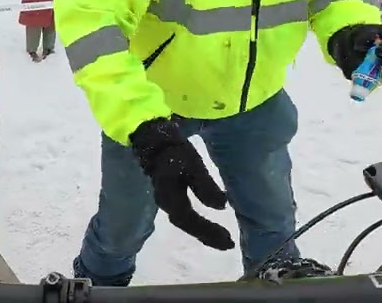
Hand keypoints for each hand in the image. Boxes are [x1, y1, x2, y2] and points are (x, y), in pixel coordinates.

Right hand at [128, 118, 233, 250]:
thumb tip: (222, 206)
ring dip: (203, 229)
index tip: (229, 242)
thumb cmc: (173, 151)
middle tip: (228, 244)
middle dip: (207, 235)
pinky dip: (198, 220)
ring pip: (186, 220)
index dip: (209, 233)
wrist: (153, 137)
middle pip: (188, 225)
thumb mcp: (192, 165)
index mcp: (171, 199)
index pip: (192, 222)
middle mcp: (167, 203)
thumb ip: (205, 187)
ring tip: (221, 235)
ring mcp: (166, 198)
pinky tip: (206, 218)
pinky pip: (185, 212)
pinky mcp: (169, 191)